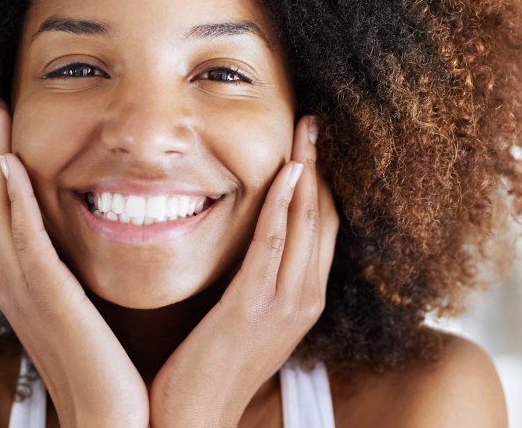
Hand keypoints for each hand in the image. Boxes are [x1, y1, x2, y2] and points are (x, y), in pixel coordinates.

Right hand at [0, 101, 148, 427]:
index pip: (9, 216)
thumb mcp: (91, 316)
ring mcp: (25, 290)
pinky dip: (13, 199)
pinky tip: (11, 165)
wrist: (111, 419)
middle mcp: (16, 285)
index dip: (4, 172)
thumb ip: (83, 284)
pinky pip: (24, 238)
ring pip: (1, 212)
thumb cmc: (110, 373)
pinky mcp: (45, 296)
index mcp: (27, 288)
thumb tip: (98, 255)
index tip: (9, 132)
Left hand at [148, 115, 339, 426]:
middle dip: (322, 166)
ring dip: (307, 171)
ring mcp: (285, 304)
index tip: (313, 145)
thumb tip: (252, 245)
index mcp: (306, 300)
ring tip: (305, 131)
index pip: (326, 229)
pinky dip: (284, 203)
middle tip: (314, 123)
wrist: (196, 418)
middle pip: (325, 218)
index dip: (323, 182)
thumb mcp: (248, 320)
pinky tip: (285, 172)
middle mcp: (306, 299)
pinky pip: (274, 244)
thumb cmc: (212, 369)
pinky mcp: (253, 306)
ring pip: (307, 223)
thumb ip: (259, 282)